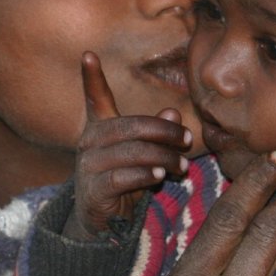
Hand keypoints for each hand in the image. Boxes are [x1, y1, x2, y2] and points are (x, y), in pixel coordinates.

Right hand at [63, 52, 191, 240]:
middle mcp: (90, 142)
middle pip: (132, 126)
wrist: (101, 221)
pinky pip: (123, 176)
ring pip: (132, 152)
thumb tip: (174, 110)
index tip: (88, 54)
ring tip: (182, 166)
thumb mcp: (142, 154)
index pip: (95, 98)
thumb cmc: (124, 180)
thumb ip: (156, 133)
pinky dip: (145, 174)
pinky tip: (160, 176)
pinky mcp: (94, 189)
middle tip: (187, 140)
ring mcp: (89, 165)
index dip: (91, 77)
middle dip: (165, 131)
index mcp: (100, 128)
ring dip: (163, 157)